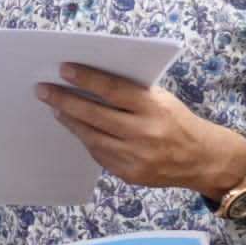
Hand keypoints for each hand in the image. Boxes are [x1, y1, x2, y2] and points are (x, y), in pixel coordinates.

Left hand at [34, 64, 245, 194]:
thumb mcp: (161, 99)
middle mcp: (145, 134)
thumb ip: (131, 93)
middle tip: (43, 90)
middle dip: (65, 101)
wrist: (202, 159)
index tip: (63, 70)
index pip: (114, 90)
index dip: (87, 79)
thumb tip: (89, 81)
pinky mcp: (130, 175)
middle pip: (96, 116)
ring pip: (92, 137)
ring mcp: (136, 158)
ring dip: (70, 121)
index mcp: (154, 109)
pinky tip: (75, 127)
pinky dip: (86, 139)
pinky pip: (100, 155)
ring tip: (55, 107)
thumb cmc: (177, 121)